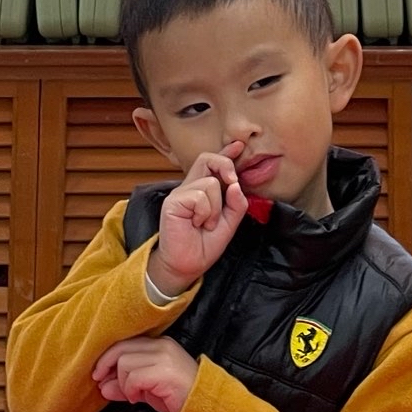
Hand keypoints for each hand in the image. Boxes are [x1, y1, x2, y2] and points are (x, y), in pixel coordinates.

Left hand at [92, 336, 199, 411]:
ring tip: (133, 396)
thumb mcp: (146, 389)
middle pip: (121, 348)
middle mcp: (161, 345)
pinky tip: (138, 399)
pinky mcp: (165, 372)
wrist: (203, 408)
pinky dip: (130, 390)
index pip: (125, 342)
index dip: (107, 357)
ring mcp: (164, 357)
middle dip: (106, 367)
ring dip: (122, 383)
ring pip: (125, 363)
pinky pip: (134, 377)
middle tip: (102, 385)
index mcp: (159, 343)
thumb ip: (124, 384)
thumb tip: (102, 386)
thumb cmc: (177, 398)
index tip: (98, 374)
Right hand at [150, 143, 246, 292]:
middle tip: (233, 181)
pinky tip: (197, 223)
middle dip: (225, 164)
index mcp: (203, 191)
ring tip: (206, 223)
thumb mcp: (228, 224)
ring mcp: (180, 193)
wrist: (186, 266)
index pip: (213, 165)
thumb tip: (236, 185)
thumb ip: (236, 205)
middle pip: (207, 159)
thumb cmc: (203, 245)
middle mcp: (190, 188)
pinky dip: (205, 212)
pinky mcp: (173, 202)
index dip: (226, 153)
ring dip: (215, 207)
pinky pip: (199, 196)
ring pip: (210, 182)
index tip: (238, 146)